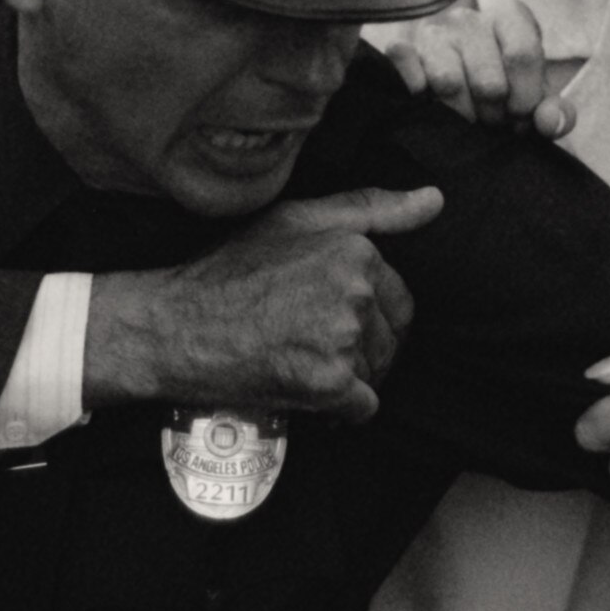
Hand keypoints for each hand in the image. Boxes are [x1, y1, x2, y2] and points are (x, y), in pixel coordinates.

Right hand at [85, 187, 443, 419]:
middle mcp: (355, 292)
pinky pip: (363, 408)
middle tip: (307, 342)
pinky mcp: (328, 383)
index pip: (398, 299)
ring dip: (348, 379)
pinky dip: (339, 411)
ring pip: (377, 373)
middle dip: (361, 349)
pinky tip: (303, 390)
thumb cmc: (229, 270)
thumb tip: (435, 199)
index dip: (366, 316)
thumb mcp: (295, 220)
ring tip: (299, 360)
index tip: (321, 316)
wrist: (174, 327)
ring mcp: (343, 339)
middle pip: (391, 339)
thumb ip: (371, 208)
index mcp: (354, 250)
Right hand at [373, 2, 573, 137]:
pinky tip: (431, 103)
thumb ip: (557, 113)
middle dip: (494, 115)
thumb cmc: (508, 88)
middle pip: (488, 81)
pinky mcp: (403, 49)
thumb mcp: (538, 99)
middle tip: (493, 121)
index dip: (525, 98)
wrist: (465, 87)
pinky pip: (408, 72)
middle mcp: (469, 17)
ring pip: (448, 83)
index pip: (522, 55)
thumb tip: (549, 122)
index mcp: (511, 16)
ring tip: (468, 117)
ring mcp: (433, 31)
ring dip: (461, 114)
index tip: (520, 115)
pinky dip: (419, 95)